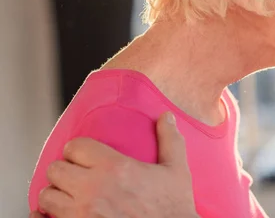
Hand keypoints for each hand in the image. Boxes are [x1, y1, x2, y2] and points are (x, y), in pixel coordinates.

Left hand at [35, 112, 197, 217]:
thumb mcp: (177, 171)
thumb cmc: (173, 209)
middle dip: (65, 170)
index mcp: (115, 168)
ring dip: (57, 194)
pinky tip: (55, 214)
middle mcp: (93, 189)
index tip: (83, 155)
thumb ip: (170, 141)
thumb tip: (167, 117)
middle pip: (56, 170)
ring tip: (70, 195)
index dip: (78, 149)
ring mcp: (82, 214)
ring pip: (47, 196)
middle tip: (76, 175)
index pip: (76, 147)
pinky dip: (47, 217)